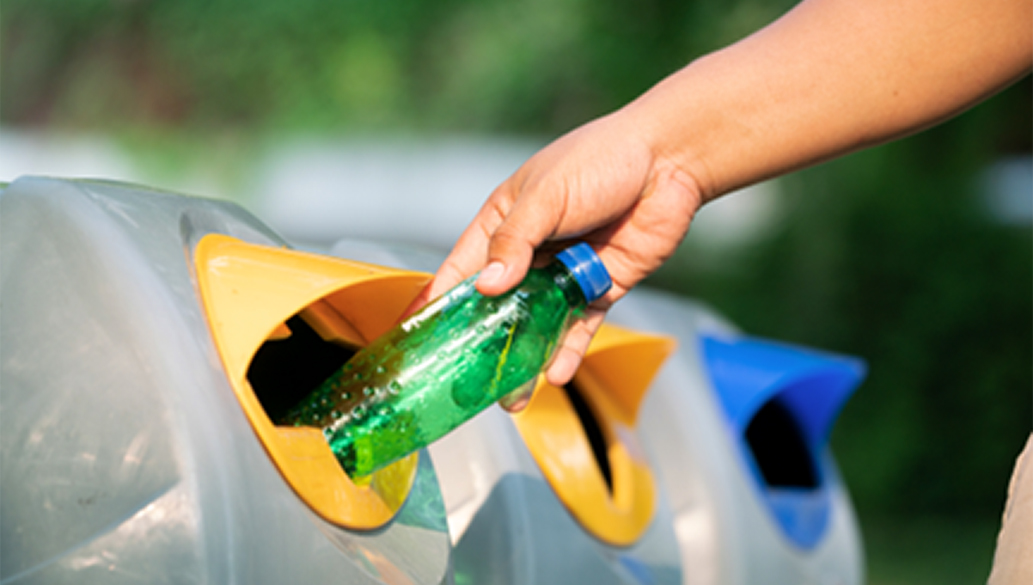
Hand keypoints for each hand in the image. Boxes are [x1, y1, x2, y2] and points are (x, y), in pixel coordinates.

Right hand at [409, 108, 703, 409]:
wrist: (669, 162)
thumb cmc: (602, 160)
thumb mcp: (546, 195)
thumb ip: (515, 241)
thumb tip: (486, 286)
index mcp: (505, 222)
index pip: (463, 268)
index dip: (440, 300)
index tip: (419, 333)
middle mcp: (531, 252)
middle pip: (499, 305)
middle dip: (483, 342)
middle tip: (468, 380)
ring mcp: (565, 273)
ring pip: (537, 324)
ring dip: (524, 358)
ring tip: (511, 396)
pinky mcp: (599, 289)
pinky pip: (578, 327)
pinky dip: (567, 351)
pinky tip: (555, 373)